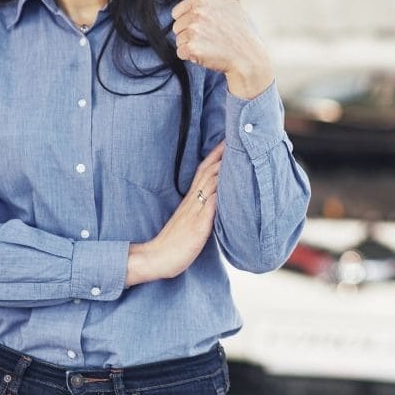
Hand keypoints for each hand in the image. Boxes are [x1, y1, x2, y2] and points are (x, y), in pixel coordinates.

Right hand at [125, 143, 224, 285]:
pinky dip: (221, 193)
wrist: (156, 258)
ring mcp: (195, 212)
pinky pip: (210, 206)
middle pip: (208, 170)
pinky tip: (231, 185)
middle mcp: (193, 201)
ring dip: (223, 167)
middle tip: (236, 135)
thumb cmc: (174, 243)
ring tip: (238, 152)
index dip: (216, 155)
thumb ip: (200, 209)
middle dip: (222, 153)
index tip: (228, 139)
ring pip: (210, 183)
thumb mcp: (189, 221)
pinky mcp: (198, 225)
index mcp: (191, 200)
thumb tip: (215, 199)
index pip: (204, 170)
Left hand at [171, 0, 273, 98]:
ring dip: (191, 46)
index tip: (209, 25)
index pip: (178, 13)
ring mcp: (195, 30)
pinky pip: (181, 53)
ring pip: (178, 40)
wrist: (248, 56)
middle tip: (211, 37)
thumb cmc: (239, 29)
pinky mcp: (193, 48)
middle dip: (191, 34)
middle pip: (177, 26)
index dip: (191, 21)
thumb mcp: (232, 0)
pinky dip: (192, 57)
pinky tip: (208, 54)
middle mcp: (197, 13)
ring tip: (211, 45)